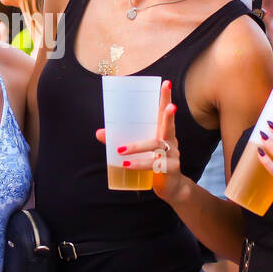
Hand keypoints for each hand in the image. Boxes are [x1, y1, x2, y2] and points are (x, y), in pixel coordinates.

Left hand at [95, 79, 189, 203]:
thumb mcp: (140, 152)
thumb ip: (121, 141)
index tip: (165, 83)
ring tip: (121, 150)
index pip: (164, 112)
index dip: (165, 98)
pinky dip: (139, 164)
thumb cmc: (154, 164)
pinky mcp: (170, 169)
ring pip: (156, 146)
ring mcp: (172, 155)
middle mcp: (170, 141)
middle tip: (170, 105)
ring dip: (137, 146)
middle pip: (169, 124)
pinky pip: (154, 165)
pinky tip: (127, 165)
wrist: (172, 188)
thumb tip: (100, 132)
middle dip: (169, 114)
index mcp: (163, 133)